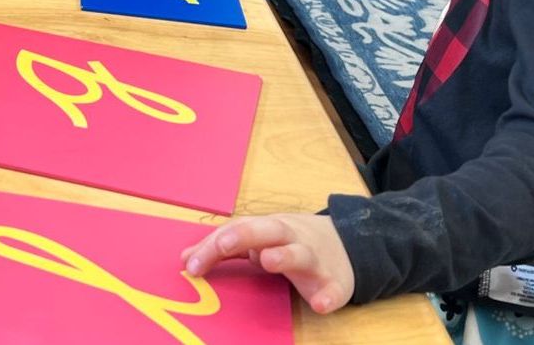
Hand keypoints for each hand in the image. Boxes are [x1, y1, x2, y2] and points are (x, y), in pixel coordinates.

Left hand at [181, 213, 354, 314]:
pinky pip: (332, 289)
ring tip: (268, 261)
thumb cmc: (292, 242)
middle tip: (222, 245)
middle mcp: (292, 238)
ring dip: (285, 256)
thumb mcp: (259, 239)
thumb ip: (225, 248)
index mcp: (270, 228)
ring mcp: (315, 259)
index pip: (238, 230)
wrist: (347, 245)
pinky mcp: (335, 282)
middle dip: (245, 234)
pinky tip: (319, 303)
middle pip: (268, 230)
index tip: (190, 264)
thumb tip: (186, 258)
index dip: (213, 245)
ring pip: (300, 253)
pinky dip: (327, 296)